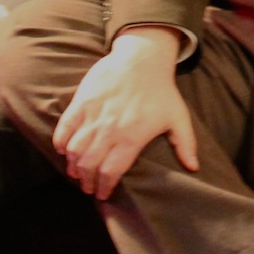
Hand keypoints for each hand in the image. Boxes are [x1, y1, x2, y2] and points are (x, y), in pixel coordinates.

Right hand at [53, 26, 200, 200]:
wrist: (142, 59)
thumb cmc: (161, 90)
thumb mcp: (179, 117)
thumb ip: (185, 144)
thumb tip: (193, 168)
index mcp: (131, 138)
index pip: (111, 172)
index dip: (104, 187)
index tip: (102, 195)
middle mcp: (110, 130)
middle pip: (90, 165)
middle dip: (86, 182)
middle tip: (87, 188)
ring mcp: (93, 115)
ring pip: (75, 149)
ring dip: (73, 165)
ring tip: (75, 173)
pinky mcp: (82, 102)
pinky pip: (65, 127)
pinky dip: (61, 141)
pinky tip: (63, 150)